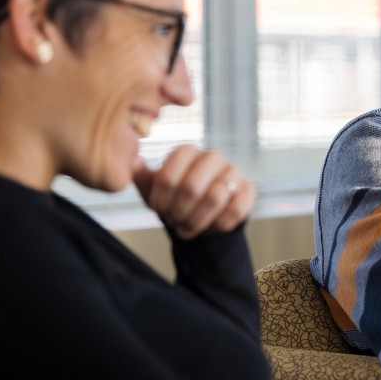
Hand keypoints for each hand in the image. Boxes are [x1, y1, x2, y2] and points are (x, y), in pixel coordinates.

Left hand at [131, 146, 255, 239]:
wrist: (202, 212)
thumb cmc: (174, 198)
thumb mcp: (153, 190)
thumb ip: (141, 177)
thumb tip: (132, 163)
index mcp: (186, 152)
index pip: (169, 177)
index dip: (161, 201)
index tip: (159, 212)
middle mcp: (212, 156)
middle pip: (192, 187)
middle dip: (179, 212)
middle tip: (174, 222)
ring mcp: (233, 172)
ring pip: (215, 198)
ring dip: (197, 220)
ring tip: (187, 228)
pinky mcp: (248, 190)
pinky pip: (235, 210)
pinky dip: (218, 225)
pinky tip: (209, 228)